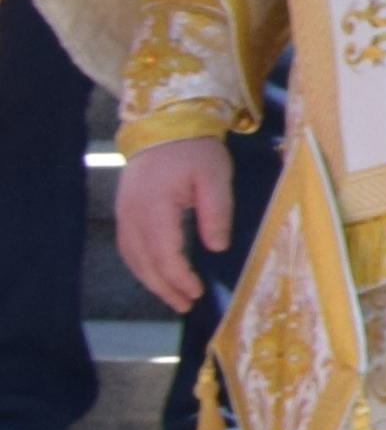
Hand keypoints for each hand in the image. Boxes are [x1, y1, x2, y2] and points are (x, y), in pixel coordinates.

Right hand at [113, 133, 229, 312]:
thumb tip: (217, 248)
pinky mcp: (124, 211)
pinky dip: (142, 265)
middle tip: (187, 305)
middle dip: (165, 288)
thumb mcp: (216, 176)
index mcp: (155, 207)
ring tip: (174, 297)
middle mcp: (132, 215)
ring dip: (152, 281)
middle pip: (145, 262)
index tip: (198, 292)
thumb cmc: (195, 149)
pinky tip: (157, 274)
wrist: (164, 125)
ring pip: (133, 258)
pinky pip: (129, 247)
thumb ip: (216, 212)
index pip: (164, 254)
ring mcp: (124, 214)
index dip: (180, 278)